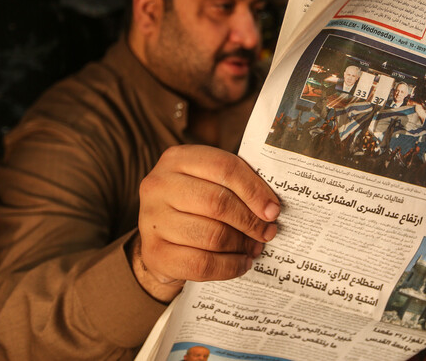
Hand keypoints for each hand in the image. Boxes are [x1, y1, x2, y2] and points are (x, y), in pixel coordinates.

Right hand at [131, 145, 279, 300]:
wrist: (157, 236)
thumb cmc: (194, 204)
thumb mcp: (210, 182)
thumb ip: (237, 185)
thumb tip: (271, 208)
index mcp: (177, 158)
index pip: (225, 168)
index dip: (254, 190)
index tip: (273, 210)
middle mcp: (159, 185)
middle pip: (218, 203)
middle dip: (250, 221)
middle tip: (268, 232)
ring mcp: (152, 219)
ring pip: (212, 235)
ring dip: (241, 245)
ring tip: (254, 247)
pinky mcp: (154, 253)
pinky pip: (202, 264)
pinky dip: (229, 267)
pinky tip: (241, 263)